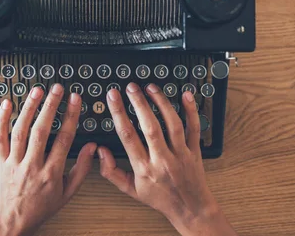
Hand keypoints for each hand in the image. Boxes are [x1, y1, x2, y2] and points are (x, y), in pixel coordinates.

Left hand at [0, 84, 96, 235]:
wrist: (12, 219)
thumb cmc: (41, 206)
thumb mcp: (67, 193)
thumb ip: (82, 169)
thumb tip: (92, 148)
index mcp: (50, 173)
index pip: (63, 140)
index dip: (70, 117)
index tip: (75, 100)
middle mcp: (32, 165)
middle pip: (41, 131)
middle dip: (50, 107)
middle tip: (57, 89)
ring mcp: (14, 162)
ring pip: (20, 131)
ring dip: (29, 108)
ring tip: (37, 90)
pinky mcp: (1, 160)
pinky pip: (0, 137)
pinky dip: (2, 119)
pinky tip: (7, 103)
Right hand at [98, 83, 236, 235]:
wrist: (190, 209)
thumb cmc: (160, 198)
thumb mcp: (130, 190)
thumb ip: (111, 171)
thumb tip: (100, 151)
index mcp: (143, 168)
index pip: (127, 136)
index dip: (118, 113)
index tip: (112, 96)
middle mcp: (162, 160)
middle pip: (150, 127)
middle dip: (139, 103)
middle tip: (131, 87)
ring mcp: (180, 154)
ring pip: (172, 124)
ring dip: (161, 103)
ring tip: (151, 88)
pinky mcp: (195, 151)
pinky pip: (194, 128)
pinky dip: (191, 110)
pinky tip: (185, 95)